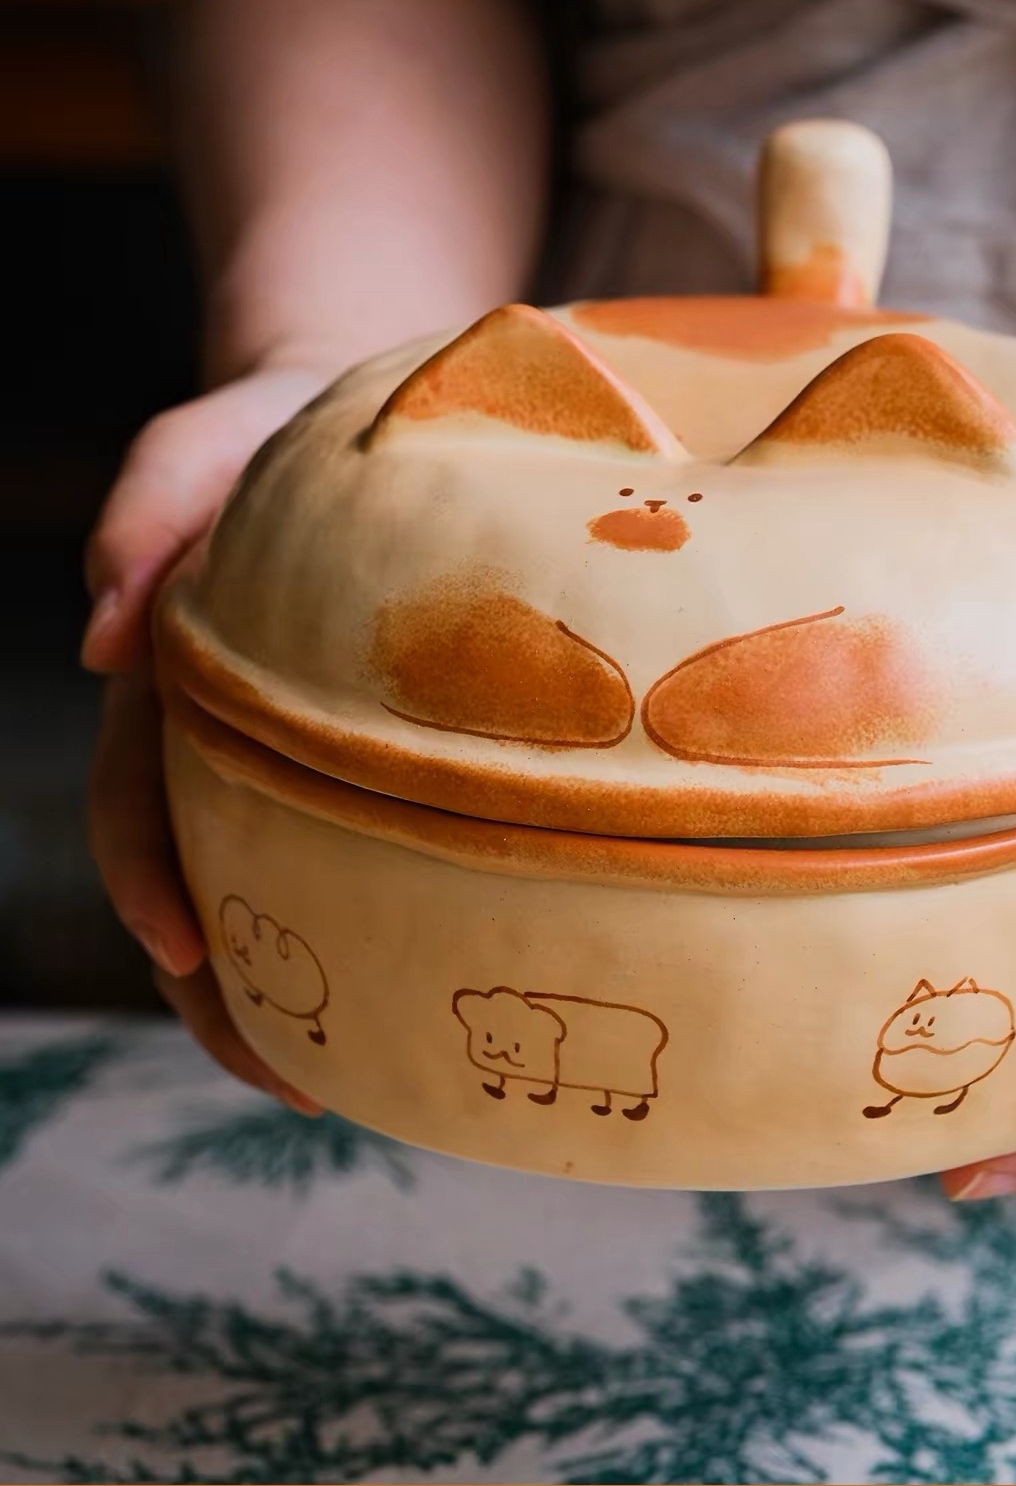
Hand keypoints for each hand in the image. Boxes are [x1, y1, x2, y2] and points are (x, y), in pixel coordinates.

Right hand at [83, 365, 338, 1112]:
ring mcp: (279, 756)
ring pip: (271, 894)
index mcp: (167, 685)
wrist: (343, 416)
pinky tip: (431, 979)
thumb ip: (143, 509)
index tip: (189, 955)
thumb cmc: (267, 426)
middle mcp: (214, 739)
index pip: (135, 803)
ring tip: (369, 1078)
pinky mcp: (349, 753)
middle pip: (198, 888)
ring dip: (298, 990)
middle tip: (301, 1084)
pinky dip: (373, 920)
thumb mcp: (202, 441)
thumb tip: (98, 640)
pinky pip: (350, 850)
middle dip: (230, 996)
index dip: (146, 883)